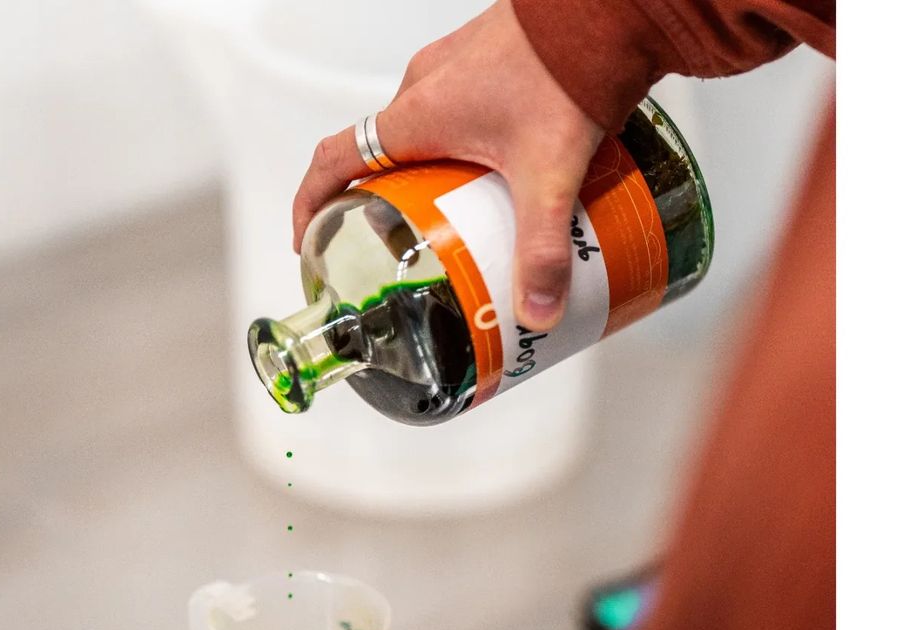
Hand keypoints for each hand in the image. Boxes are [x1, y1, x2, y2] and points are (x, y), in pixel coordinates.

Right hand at [291, 0, 604, 331]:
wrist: (610, 7)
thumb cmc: (566, 66)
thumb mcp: (548, 174)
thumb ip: (541, 247)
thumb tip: (537, 311)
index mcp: (415, 116)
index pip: (335, 158)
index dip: (311, 201)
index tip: (307, 237)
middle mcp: (424, 87)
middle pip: (380, 153)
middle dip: (381, 202)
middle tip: (400, 245)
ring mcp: (455, 69)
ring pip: (419, 132)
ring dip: (423, 174)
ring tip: (451, 218)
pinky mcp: (487, 61)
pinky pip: (453, 112)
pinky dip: (457, 149)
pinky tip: (496, 174)